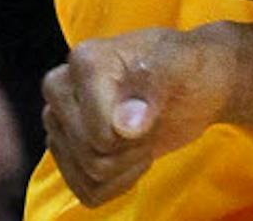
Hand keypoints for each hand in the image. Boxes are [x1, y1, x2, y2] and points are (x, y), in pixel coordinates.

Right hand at [43, 25, 240, 205]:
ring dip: (129, 165)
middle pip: (93, 157)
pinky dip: (121, 182)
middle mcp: (60, 91)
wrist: (192, 83)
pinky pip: (90, 192)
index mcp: (83, 61)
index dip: (138, 130)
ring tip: (144, 134)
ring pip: (90, 177)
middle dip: (134, 148)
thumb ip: (154, 91)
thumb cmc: (185, 70)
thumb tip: (126, 128)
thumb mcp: (181, 68)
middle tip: (153, 121)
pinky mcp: (68, 152)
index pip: (101, 134)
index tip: (158, 102)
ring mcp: (60, 123)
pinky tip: (134, 154)